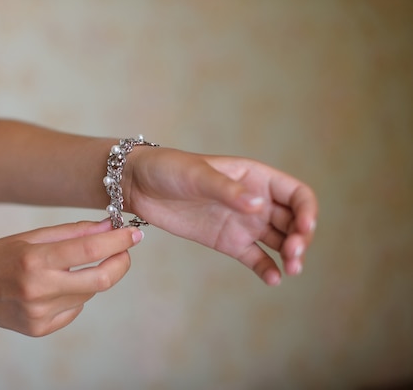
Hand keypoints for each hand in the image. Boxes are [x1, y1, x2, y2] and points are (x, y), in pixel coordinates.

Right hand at [0, 220, 141, 335]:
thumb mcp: (32, 236)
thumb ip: (73, 232)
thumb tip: (110, 226)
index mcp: (35, 260)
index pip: (90, 250)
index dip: (118, 241)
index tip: (135, 233)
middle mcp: (39, 289)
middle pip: (101, 280)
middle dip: (120, 263)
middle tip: (124, 251)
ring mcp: (40, 314)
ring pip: (88, 294)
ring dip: (93, 277)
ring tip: (72, 267)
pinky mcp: (40, 329)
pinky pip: (75, 309)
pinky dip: (75, 295)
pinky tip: (55, 287)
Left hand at [125, 148, 317, 285]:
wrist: (140, 186)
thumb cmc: (170, 169)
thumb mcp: (197, 174)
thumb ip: (227, 190)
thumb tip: (258, 206)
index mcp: (256, 177)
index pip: (297, 194)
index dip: (308, 211)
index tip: (304, 228)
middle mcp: (256, 201)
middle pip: (294, 222)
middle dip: (301, 238)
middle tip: (293, 254)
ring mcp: (244, 224)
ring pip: (280, 242)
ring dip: (290, 256)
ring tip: (290, 270)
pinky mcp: (228, 242)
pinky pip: (255, 258)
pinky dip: (266, 269)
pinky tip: (273, 279)